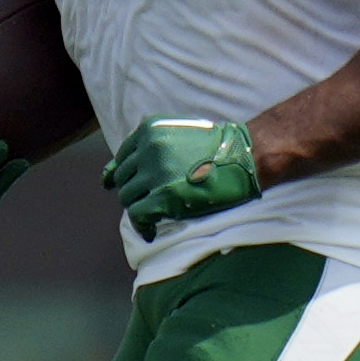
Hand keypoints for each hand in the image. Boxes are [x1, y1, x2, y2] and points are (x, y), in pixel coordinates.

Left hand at [102, 115, 261, 241]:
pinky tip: (150, 230)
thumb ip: (150, 145)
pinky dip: (141, 225)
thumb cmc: (216, 146)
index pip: (121, 158)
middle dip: (133, 192)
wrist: (244, 156)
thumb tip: (115, 172)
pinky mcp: (166, 196)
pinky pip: (139, 215)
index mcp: (150, 130)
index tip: (122, 185)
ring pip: (128, 198)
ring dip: (138, 208)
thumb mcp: (178, 131)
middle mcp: (148, 148)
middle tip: (148, 201)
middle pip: (124, 179)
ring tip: (152, 215)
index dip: (121, 175)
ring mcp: (156, 172)